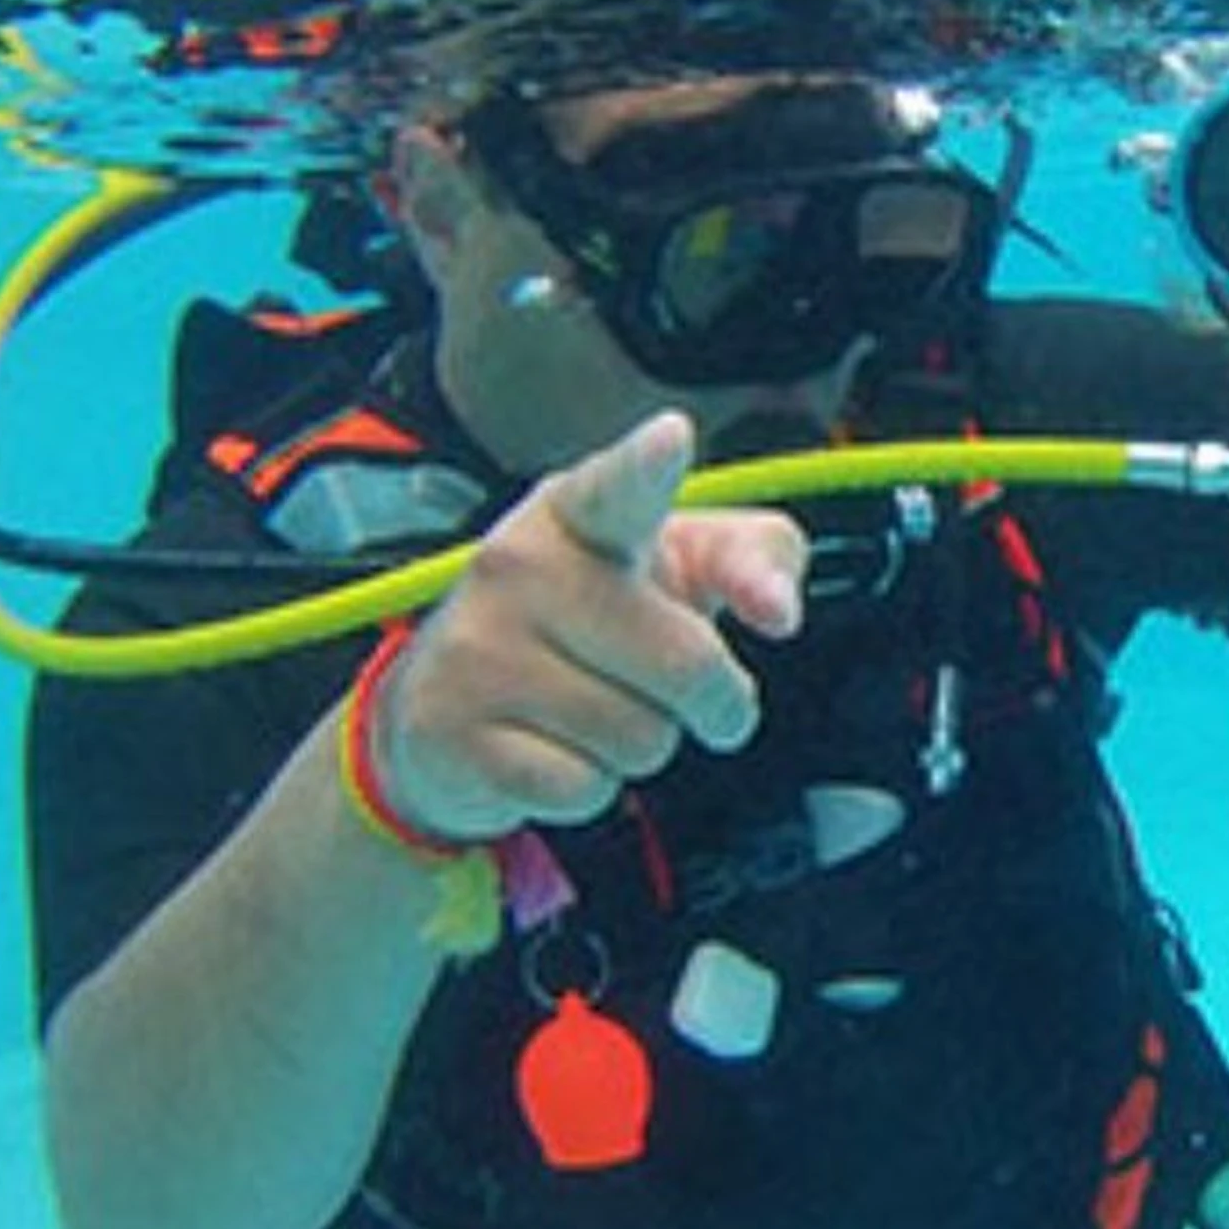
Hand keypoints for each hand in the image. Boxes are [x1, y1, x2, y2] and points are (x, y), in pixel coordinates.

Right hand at [371, 411, 807, 841]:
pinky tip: (546, 749)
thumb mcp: (683, 567)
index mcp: (580, 511)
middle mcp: (517, 564)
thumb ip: (757, 560)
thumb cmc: (595, 621)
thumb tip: (778, 610)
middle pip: (689, 664)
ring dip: (642, 745)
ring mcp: (477, 648)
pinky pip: (585, 789)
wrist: (450, 705)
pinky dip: (588, 788)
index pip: (621, 486)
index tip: (670, 439)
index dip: (647, 464)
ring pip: (641, 739)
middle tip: (670, 690)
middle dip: (709, 701)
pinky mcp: (450, 733)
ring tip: (591, 710)